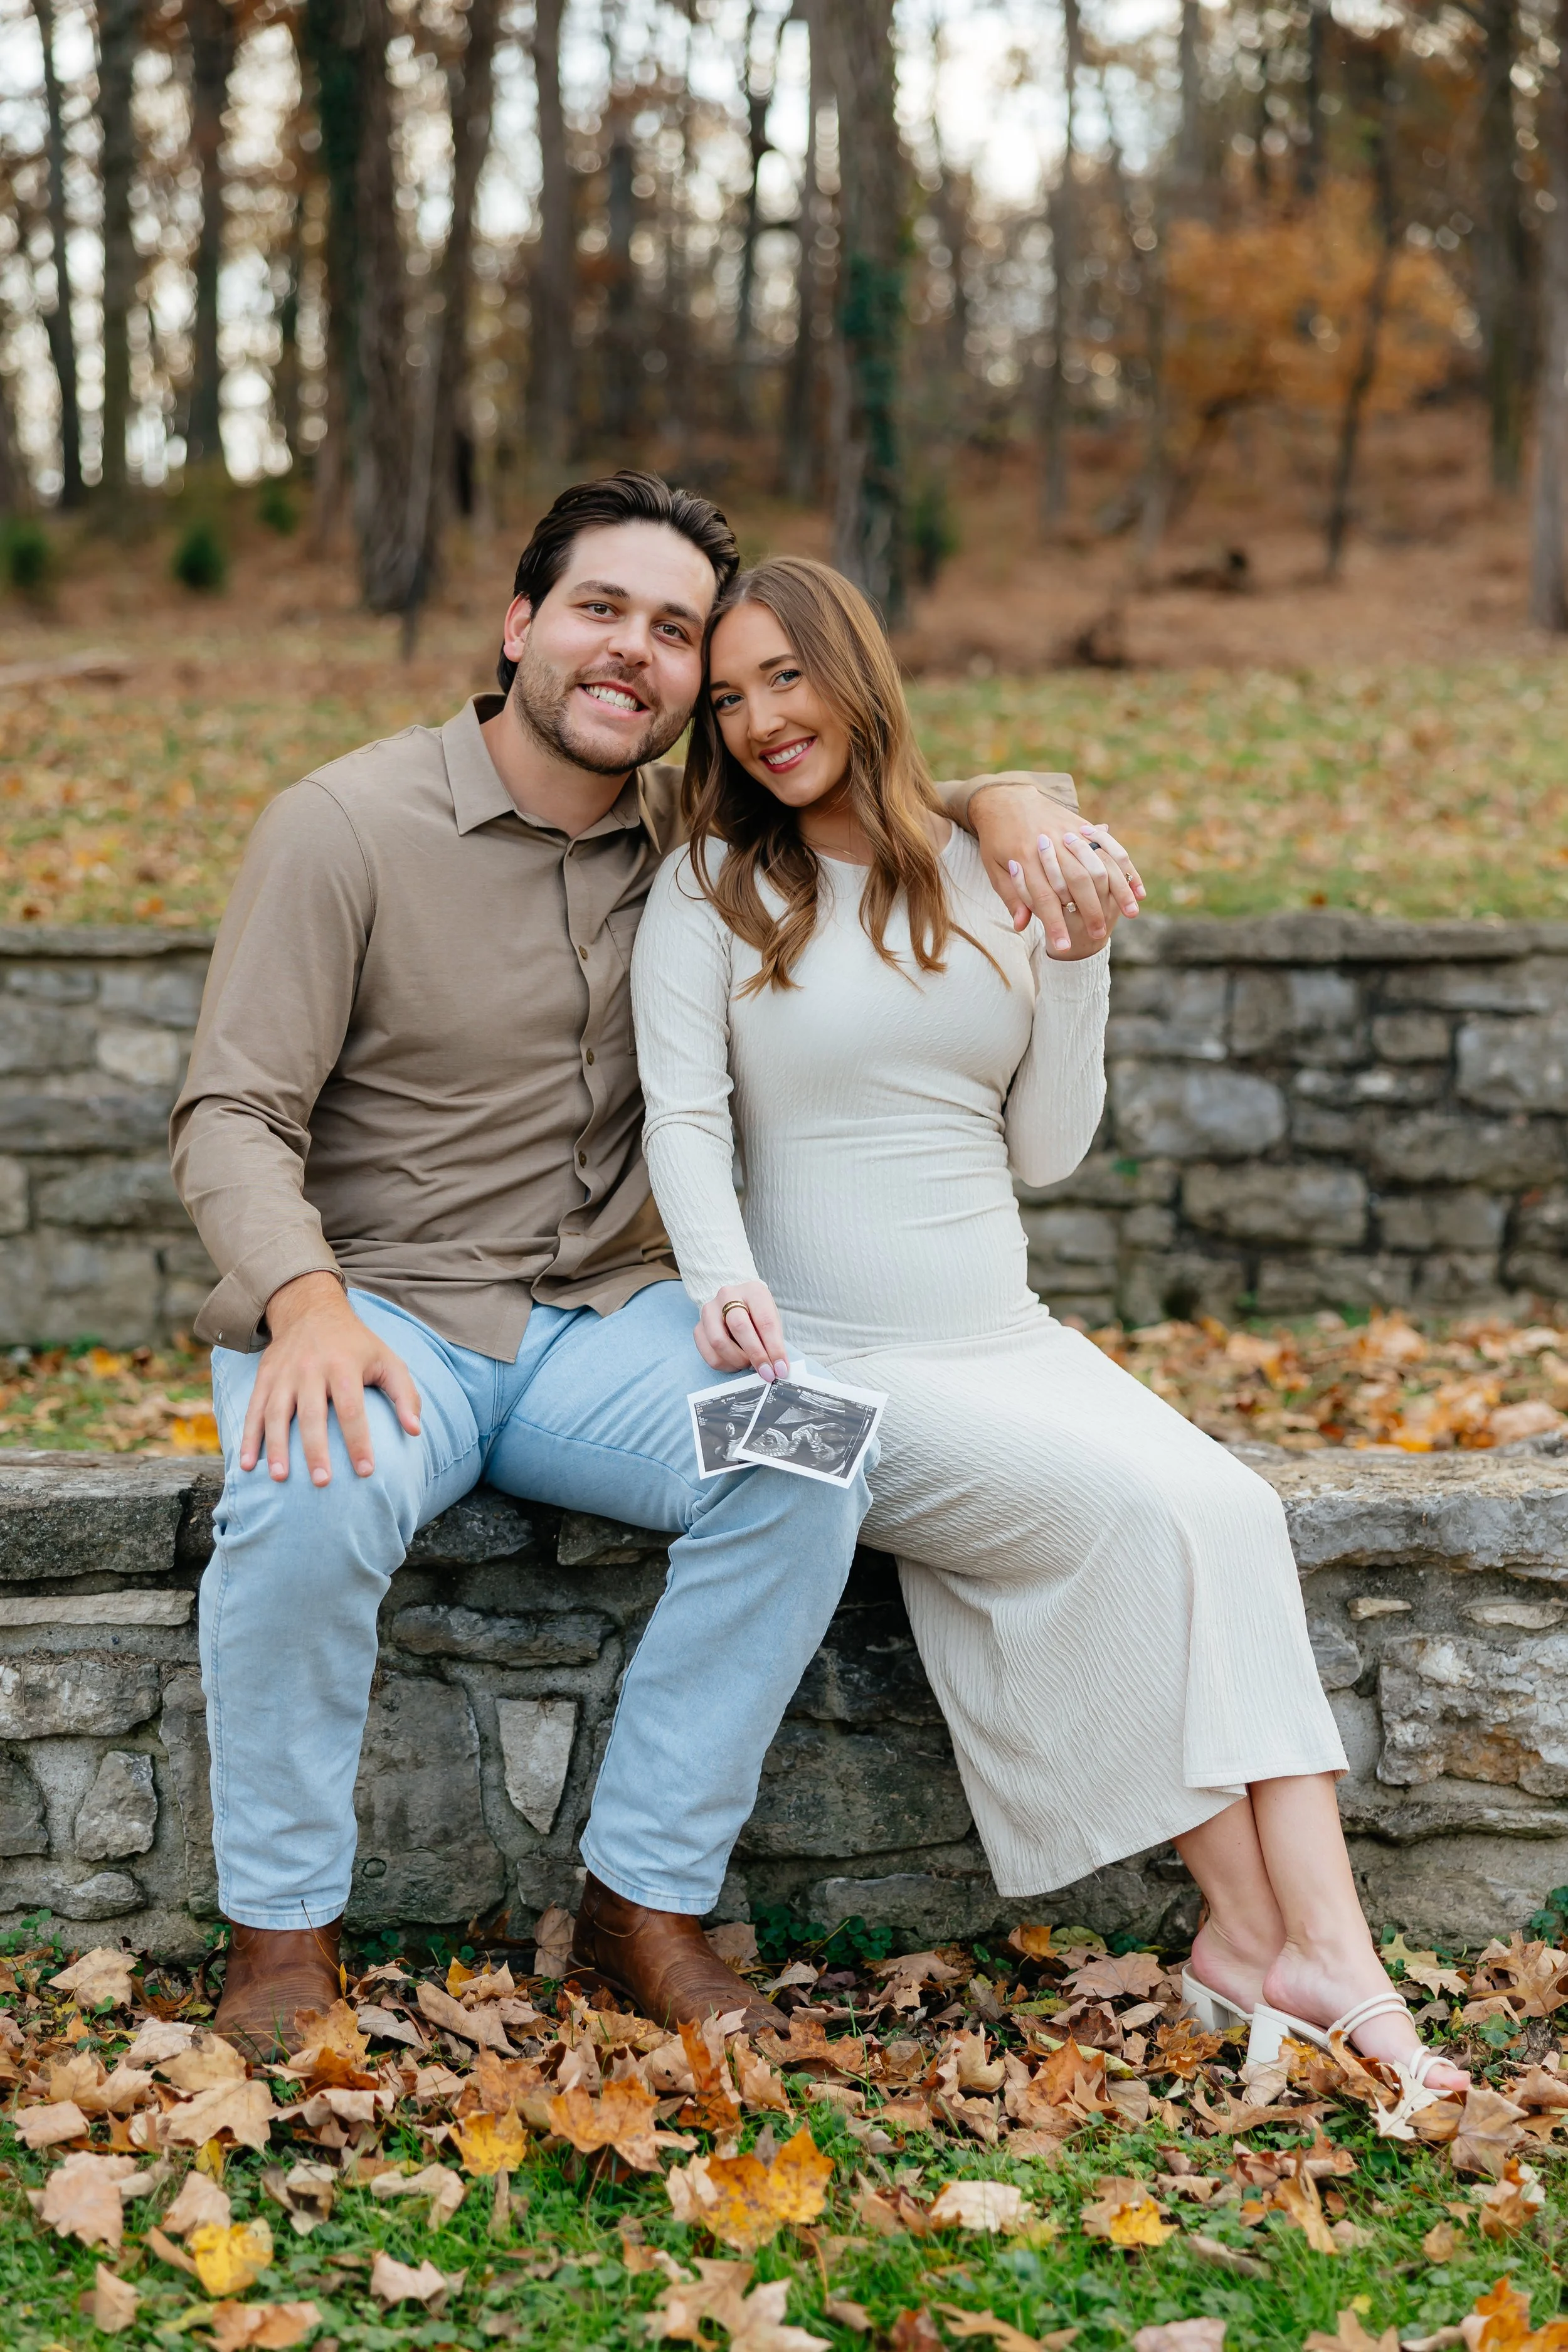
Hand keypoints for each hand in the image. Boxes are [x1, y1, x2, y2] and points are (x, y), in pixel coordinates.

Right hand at [240, 1271, 421, 1486]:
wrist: (310, 1309)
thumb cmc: (356, 1344)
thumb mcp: (387, 1359)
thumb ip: (405, 1394)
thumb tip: (415, 1431)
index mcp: (343, 1366)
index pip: (352, 1410)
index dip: (359, 1441)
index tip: (366, 1471)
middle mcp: (311, 1369)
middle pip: (312, 1415)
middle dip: (316, 1450)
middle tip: (322, 1483)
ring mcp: (284, 1374)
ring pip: (277, 1414)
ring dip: (276, 1447)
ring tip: (279, 1478)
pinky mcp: (265, 1378)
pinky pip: (254, 1410)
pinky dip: (248, 1438)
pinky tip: (246, 1465)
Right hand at [696, 1280, 789, 1380]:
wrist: (734, 1303)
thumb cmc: (756, 1314)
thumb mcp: (771, 1319)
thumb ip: (774, 1341)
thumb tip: (778, 1368)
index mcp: (753, 1291)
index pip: (765, 1321)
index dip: (774, 1348)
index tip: (780, 1368)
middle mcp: (728, 1296)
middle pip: (739, 1327)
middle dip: (756, 1355)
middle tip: (767, 1372)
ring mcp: (709, 1310)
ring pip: (719, 1341)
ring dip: (738, 1360)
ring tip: (749, 1364)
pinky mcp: (699, 1327)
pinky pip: (709, 1353)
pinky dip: (725, 1364)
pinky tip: (735, 1363)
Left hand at [966, 776, 1144, 953]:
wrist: (1006, 798)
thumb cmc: (997, 840)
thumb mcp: (995, 868)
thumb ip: (1011, 896)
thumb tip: (1020, 926)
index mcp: (1025, 859)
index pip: (1044, 898)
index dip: (1054, 924)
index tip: (1063, 946)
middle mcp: (1051, 844)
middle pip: (1077, 883)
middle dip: (1089, 911)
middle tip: (1098, 936)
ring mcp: (1068, 833)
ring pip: (1100, 864)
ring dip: (1119, 890)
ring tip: (1130, 914)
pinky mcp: (1081, 825)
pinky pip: (1110, 846)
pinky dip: (1126, 866)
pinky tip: (1137, 886)